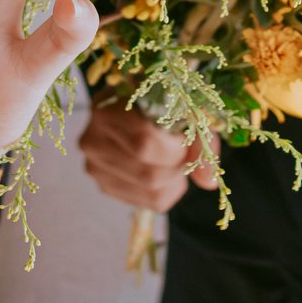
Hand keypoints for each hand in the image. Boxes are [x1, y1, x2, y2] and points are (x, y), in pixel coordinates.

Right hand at [80, 99, 217, 212]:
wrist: (135, 104)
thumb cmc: (161, 100)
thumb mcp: (182, 105)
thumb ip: (200, 139)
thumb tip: (208, 182)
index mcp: (106, 109)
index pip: (145, 143)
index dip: (176, 149)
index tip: (186, 139)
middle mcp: (92, 141)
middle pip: (149, 173)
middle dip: (178, 166)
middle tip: (184, 151)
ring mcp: (96, 167)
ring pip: (151, 191)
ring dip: (176, 179)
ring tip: (176, 159)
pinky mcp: (105, 185)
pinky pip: (148, 202)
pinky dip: (168, 190)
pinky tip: (165, 171)